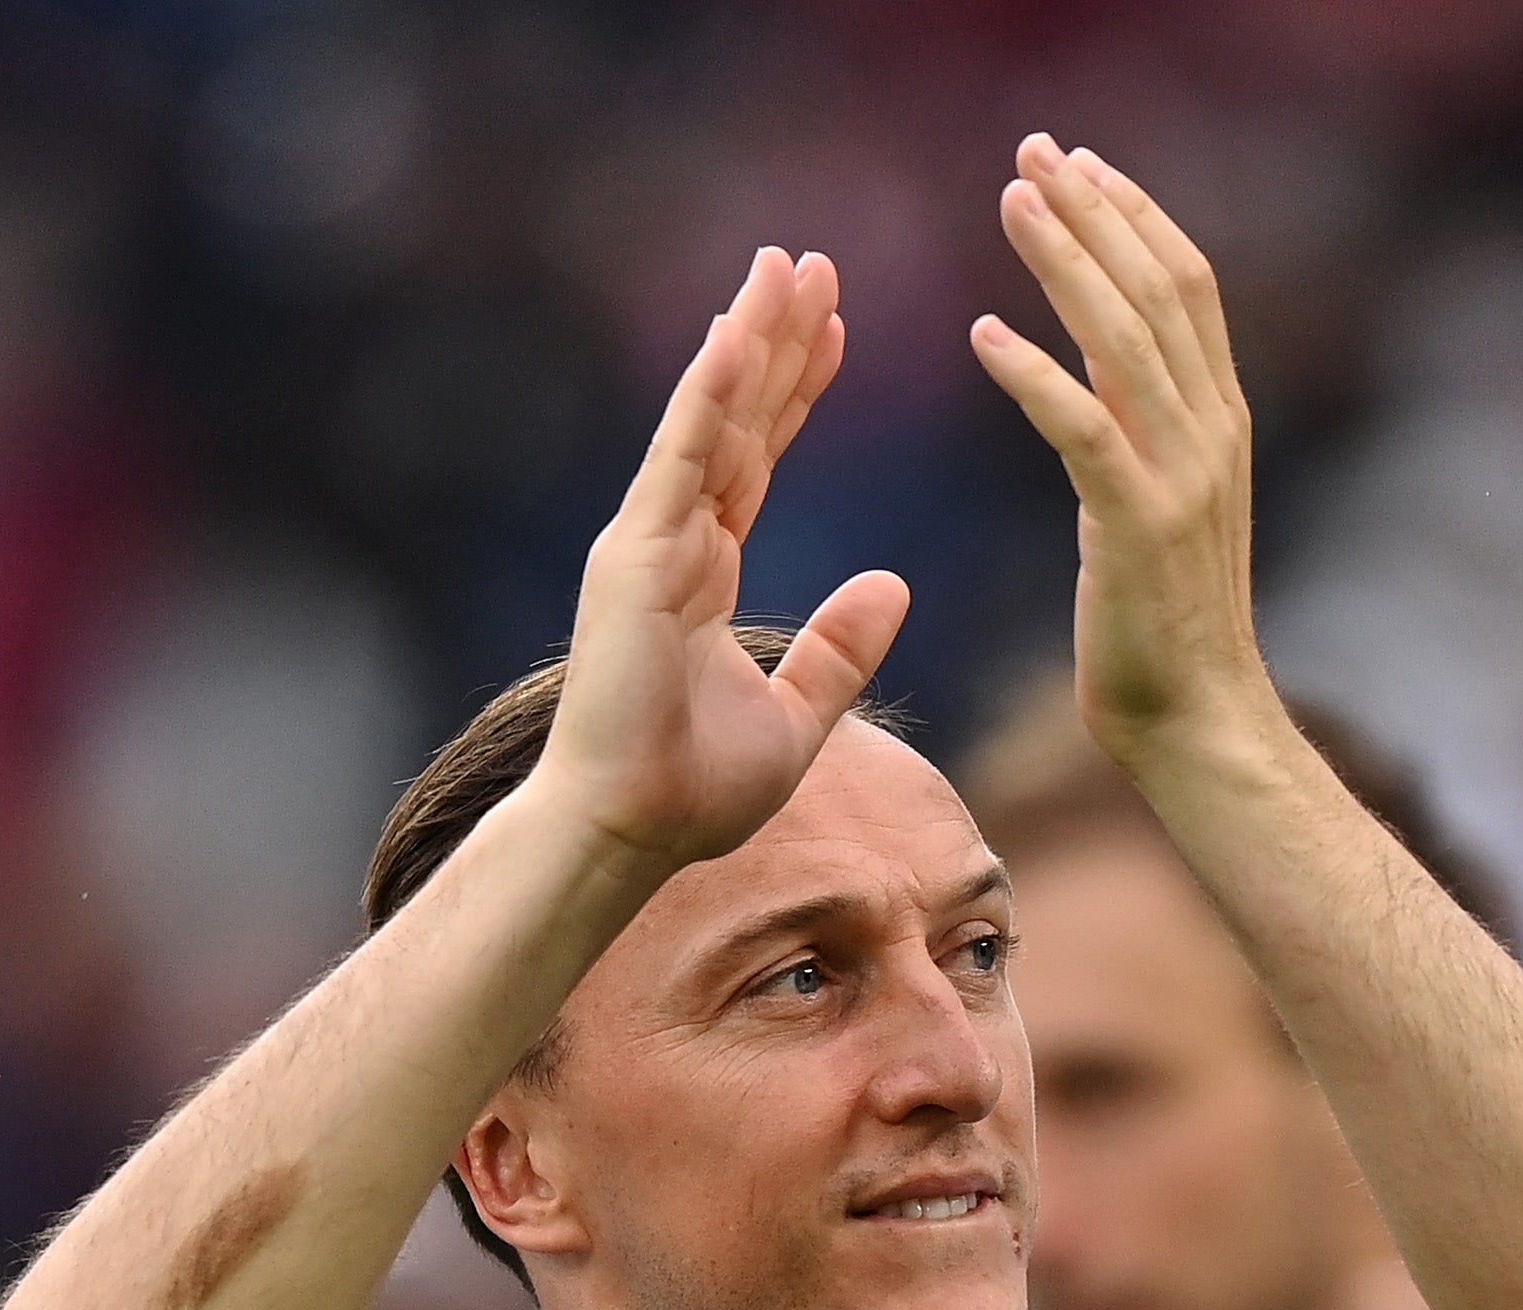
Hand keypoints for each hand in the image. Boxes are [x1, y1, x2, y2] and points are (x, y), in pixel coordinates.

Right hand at [522, 248, 910, 876]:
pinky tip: (736, 334)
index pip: (758, 458)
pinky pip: (678, 462)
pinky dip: (705, 397)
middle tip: (812, 261)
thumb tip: (894, 585)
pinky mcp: (633, 560)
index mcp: (703, 570)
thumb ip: (840, 650)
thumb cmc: (691, 793)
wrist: (627, 834)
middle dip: (774, 338)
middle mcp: (671, 542)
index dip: (797, 391)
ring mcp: (646, 544)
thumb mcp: (795, 718)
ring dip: (745, 339)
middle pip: (735, 419)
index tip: (837, 327)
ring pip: (707, 420)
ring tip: (782, 266)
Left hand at [972, 137, 1279, 770]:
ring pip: (1124, 340)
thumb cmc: (1166, 629)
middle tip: (1034, 152)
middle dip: (1094, 212)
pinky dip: (1033, 373)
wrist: (1201, 723)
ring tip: (1010, 202)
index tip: (1082, 165)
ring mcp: (1182, 476)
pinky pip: (1082, 428)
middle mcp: (1212, 432)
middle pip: (1157, 289)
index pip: (1187, 287)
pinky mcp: (1137, 525)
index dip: (1136, 217)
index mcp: (1220, 421)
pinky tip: (981, 334)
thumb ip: (1143, 431)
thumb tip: (1103, 369)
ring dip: (1064, 262)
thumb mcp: (1160, 506)